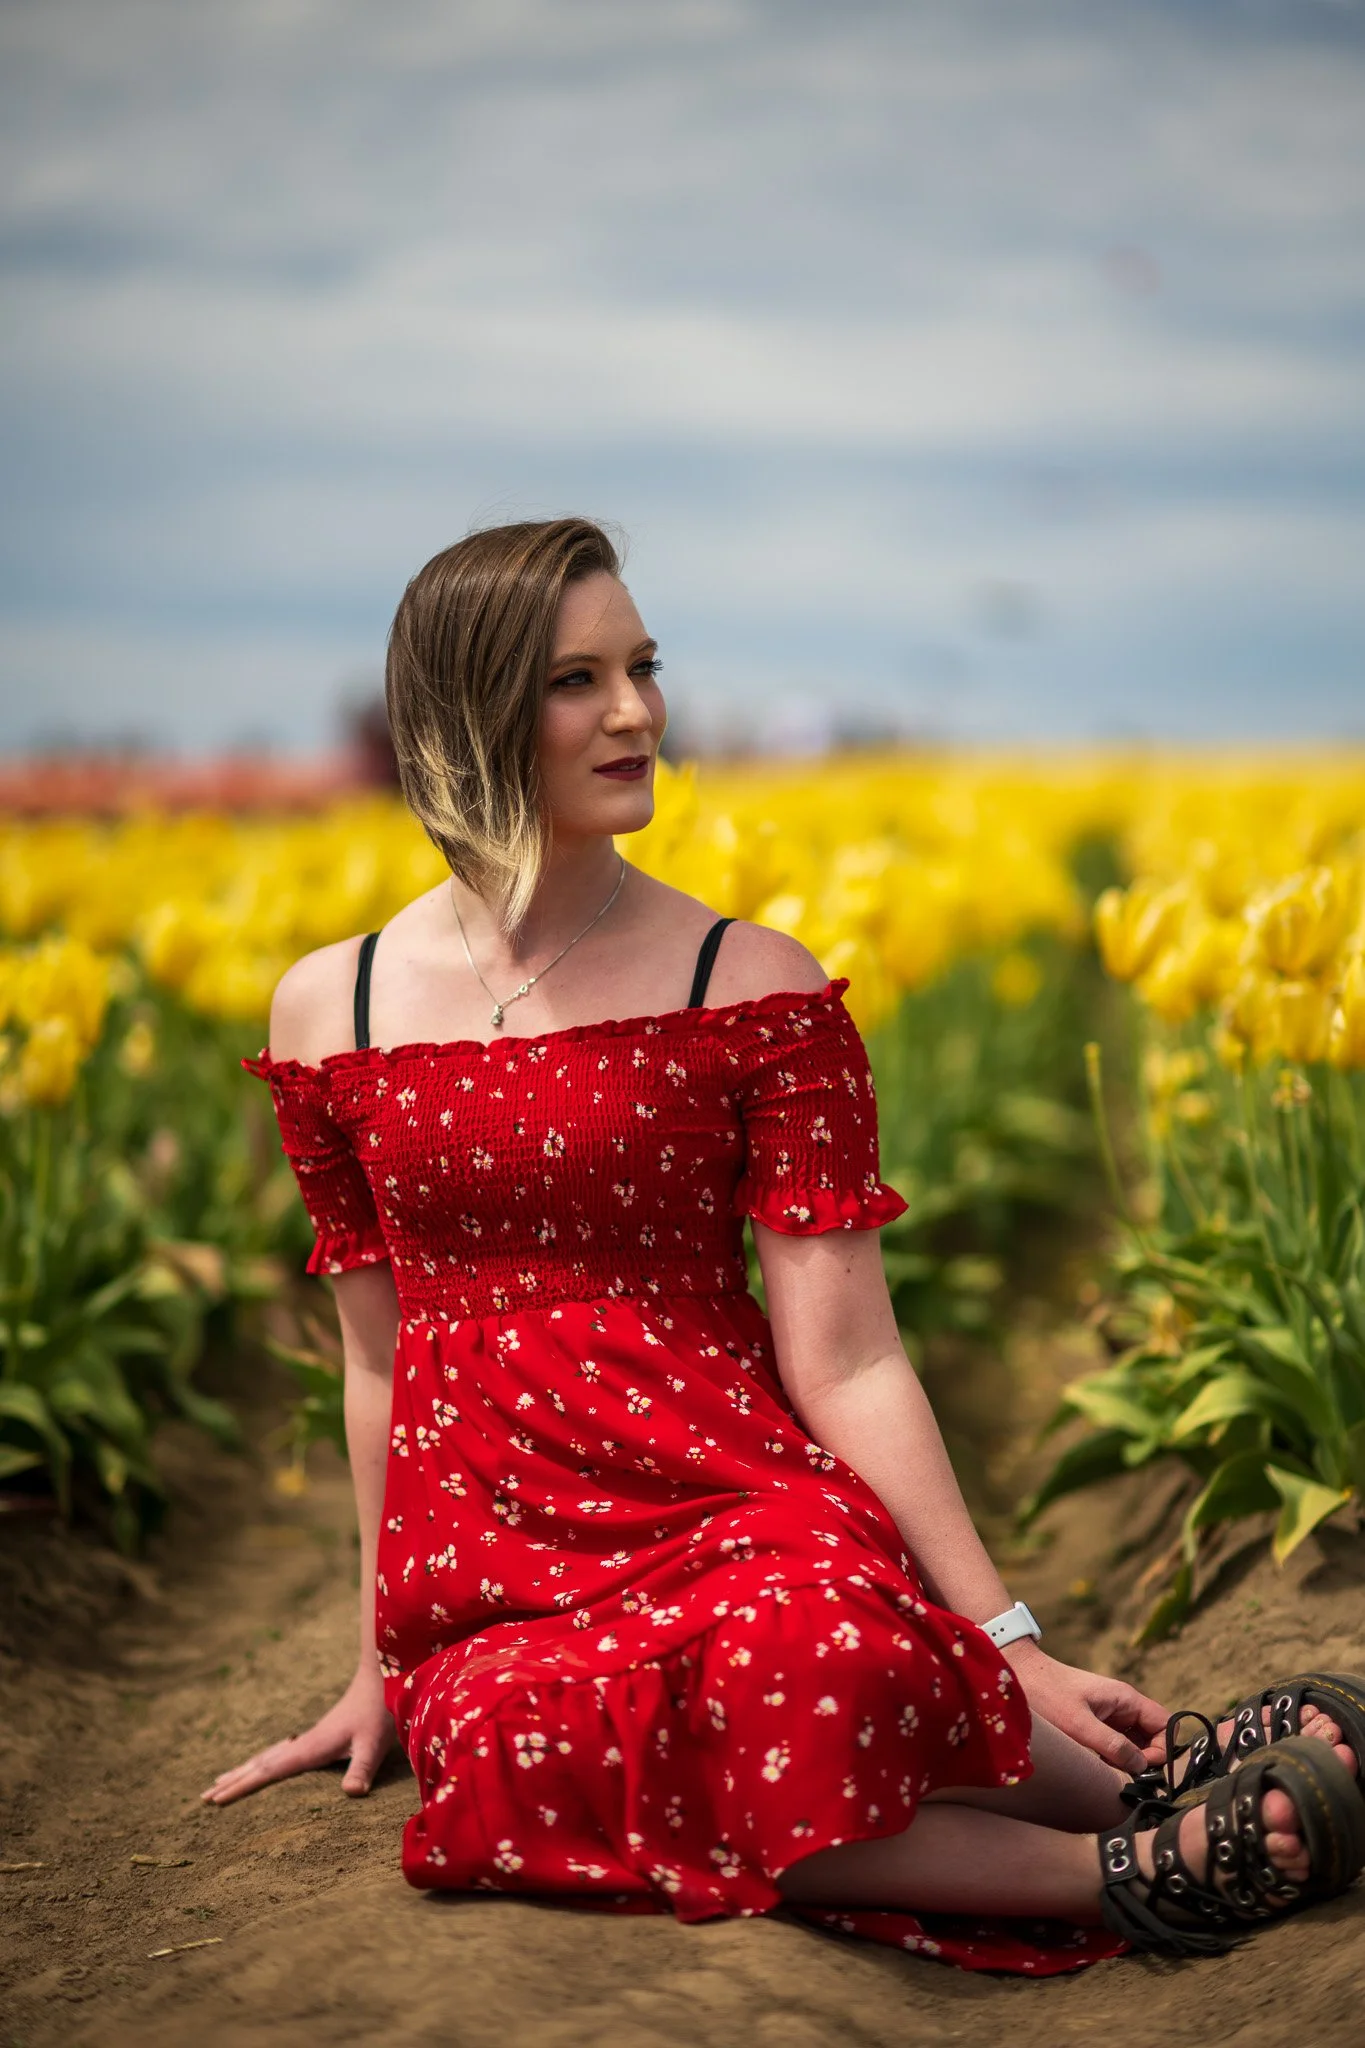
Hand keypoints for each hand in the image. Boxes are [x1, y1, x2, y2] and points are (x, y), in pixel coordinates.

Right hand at [200, 1661, 395, 1805]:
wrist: (383, 1675)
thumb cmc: (379, 1711)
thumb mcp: (374, 1743)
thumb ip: (362, 1768)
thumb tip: (351, 1794)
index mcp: (310, 1748)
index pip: (268, 1771)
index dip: (242, 1786)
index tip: (214, 1799)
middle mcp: (304, 1742)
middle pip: (260, 1764)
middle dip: (233, 1781)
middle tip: (203, 1796)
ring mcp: (311, 1737)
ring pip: (269, 1756)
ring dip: (245, 1770)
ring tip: (223, 1779)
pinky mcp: (321, 1734)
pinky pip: (282, 1752)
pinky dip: (265, 1760)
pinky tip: (267, 1761)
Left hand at [1004, 1640, 1168, 1775]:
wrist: (1018, 1675)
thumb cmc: (1047, 1696)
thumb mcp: (1079, 1725)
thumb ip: (1112, 1745)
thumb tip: (1141, 1765)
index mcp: (1126, 1699)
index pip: (1165, 1724)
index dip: (1162, 1748)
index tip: (1143, 1766)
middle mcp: (1122, 1705)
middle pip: (1152, 1736)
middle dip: (1145, 1758)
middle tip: (1124, 1772)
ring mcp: (1110, 1713)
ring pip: (1134, 1742)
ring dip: (1128, 1759)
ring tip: (1107, 1767)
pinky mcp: (1095, 1722)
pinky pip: (1116, 1743)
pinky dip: (1113, 1756)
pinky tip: (1097, 1763)